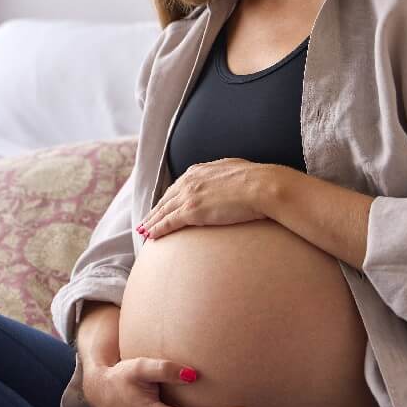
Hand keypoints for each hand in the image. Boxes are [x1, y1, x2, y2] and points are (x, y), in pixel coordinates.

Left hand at [137, 158, 269, 239]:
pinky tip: (150, 236)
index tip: (161, 207)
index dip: (167, 199)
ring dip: (151, 223)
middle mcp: (189, 181)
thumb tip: (226, 182)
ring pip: (163, 212)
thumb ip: (223, 176)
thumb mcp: (234, 171)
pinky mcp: (191, 211)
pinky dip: (157, 229)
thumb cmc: (257, 181)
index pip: (177, 188)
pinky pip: (168, 222)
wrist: (262, 186)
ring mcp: (188, 196)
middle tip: (146, 222)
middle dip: (155, 212)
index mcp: (199, 171)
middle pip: (166, 199)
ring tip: (144, 232)